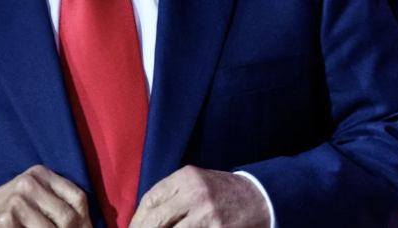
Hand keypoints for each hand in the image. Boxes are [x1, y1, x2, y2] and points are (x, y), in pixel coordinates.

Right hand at [0, 165, 88, 227]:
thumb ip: (57, 203)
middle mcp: (29, 183)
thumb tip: (88, 226)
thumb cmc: (8, 208)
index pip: (78, 198)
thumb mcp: (32, 195)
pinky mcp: (6, 220)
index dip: (86, 222)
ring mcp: (17, 201)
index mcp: (40, 173)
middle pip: (68, 217)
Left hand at [130, 166, 270, 227]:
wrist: (260, 198)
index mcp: (187, 177)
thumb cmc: (223, 193)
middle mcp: (195, 192)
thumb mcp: (198, 183)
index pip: (151, 199)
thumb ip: (173, 195)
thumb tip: (142, 219)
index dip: (137, 220)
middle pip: (156, 219)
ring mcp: (207, 213)